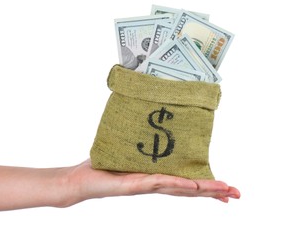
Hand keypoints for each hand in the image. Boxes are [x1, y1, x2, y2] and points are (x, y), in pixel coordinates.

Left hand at [60, 159, 239, 205]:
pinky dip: (178, 185)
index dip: (204, 185)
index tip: (223, 187)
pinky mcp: (135, 184)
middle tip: (236, 193)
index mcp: (154, 177)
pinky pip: (160, 183)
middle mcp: (154, 184)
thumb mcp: (126, 150)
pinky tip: (194, 185)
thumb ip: (140, 142)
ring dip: (204, 190)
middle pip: (189, 189)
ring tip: (226, 191)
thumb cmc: (102, 166)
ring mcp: (146, 186)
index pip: (184, 182)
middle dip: (213, 191)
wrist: (80, 180)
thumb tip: (148, 123)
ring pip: (181, 189)